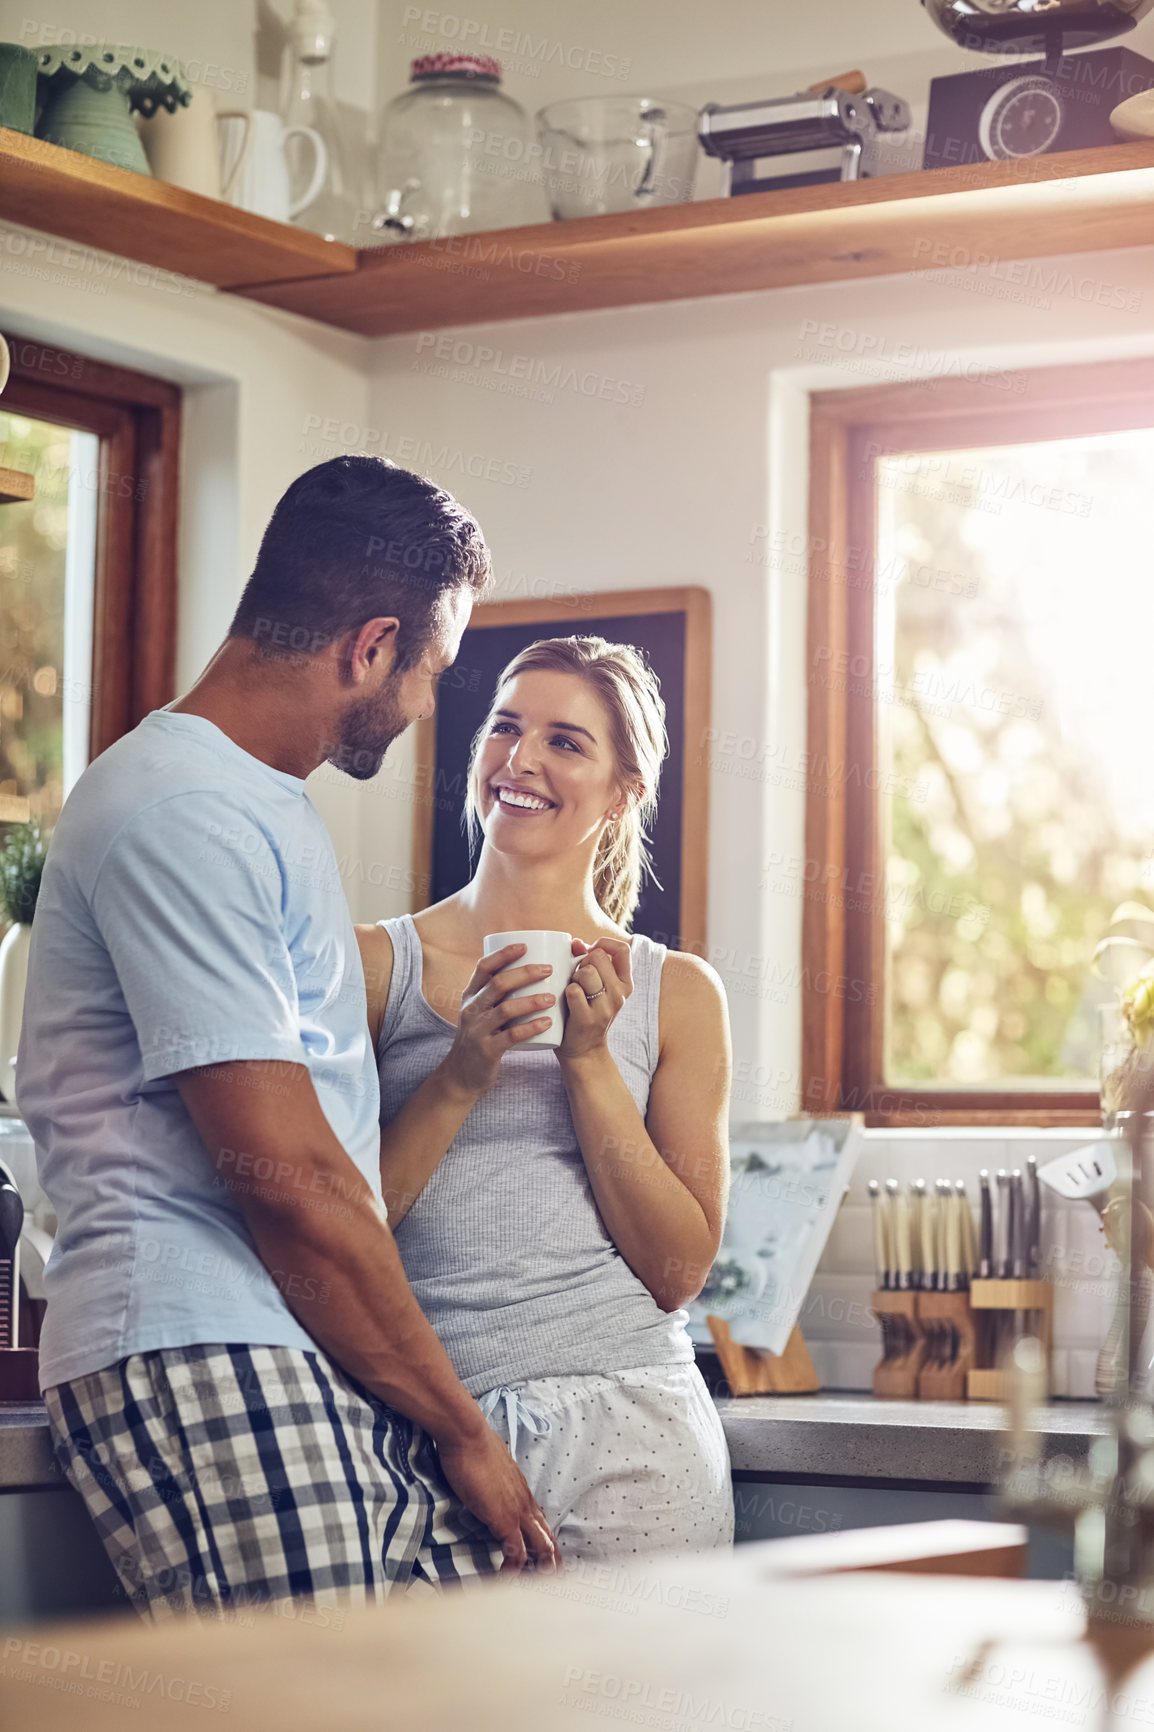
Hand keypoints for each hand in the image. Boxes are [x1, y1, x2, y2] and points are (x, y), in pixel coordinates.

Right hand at [436, 1426, 559, 1571]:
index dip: (545, 1541)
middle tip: (555, 1581)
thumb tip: (487, 1478)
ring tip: (539, 1589)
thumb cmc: (473, 1446)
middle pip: (548, 1537)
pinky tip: (507, 1580)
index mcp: (522, 1491)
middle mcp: (525, 1502)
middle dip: (553, 1561)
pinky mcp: (504, 1519)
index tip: (546, 1558)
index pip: (541, 1521)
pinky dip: (513, 1570)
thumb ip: (494, 1478)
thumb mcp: (489, 1466)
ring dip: (541, 1570)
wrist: (467, 1436)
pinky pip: (515, 1553)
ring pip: (541, 1547)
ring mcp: (517, 1511)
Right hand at [440, 944, 556, 1097]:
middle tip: (549, 970)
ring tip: (552, 998)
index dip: (503, 954)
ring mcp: (478, 1030)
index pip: (483, 967)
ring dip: (532, 1001)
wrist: (462, 1076)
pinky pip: (512, 1036)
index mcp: (470, 996)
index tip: (525, 946)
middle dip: (525, 973)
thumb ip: (496, 996)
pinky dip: (531, 1027)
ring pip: (506, 1009)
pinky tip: (547, 1023)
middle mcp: (471, 1010)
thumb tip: (528, 971)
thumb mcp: (480, 1013)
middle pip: (498, 984)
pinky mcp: (487, 1050)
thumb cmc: (480, 1038)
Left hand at [557, 936, 632, 1063]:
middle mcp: (620, 995)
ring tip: (573, 991)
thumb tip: (575, 942)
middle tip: (577, 979)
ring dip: (574, 977)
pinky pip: (573, 990)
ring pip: (586, 972)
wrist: (583, 1051)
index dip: (603, 944)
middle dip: (582, 963)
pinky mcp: (589, 1018)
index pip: (622, 950)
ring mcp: (606, 1007)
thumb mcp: (594, 986)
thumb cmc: (584, 1011)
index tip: (589, 952)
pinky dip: (565, 992)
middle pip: (598, 957)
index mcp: (625, 983)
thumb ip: (587, 960)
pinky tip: (566, 1002)